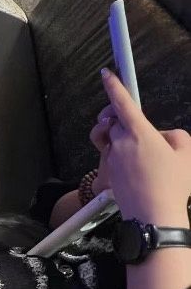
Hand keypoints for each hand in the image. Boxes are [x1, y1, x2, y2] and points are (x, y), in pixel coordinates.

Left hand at [90, 68, 190, 226]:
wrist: (153, 216)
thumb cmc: (172, 185)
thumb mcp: (185, 153)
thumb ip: (174, 136)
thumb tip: (161, 136)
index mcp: (139, 133)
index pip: (122, 103)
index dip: (113, 85)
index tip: (106, 73)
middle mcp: (121, 142)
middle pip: (113, 121)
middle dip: (120, 119)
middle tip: (137, 127)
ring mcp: (113, 158)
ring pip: (111, 138)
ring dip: (120, 138)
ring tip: (140, 149)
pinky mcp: (109, 172)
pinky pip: (113, 155)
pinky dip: (122, 155)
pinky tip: (139, 167)